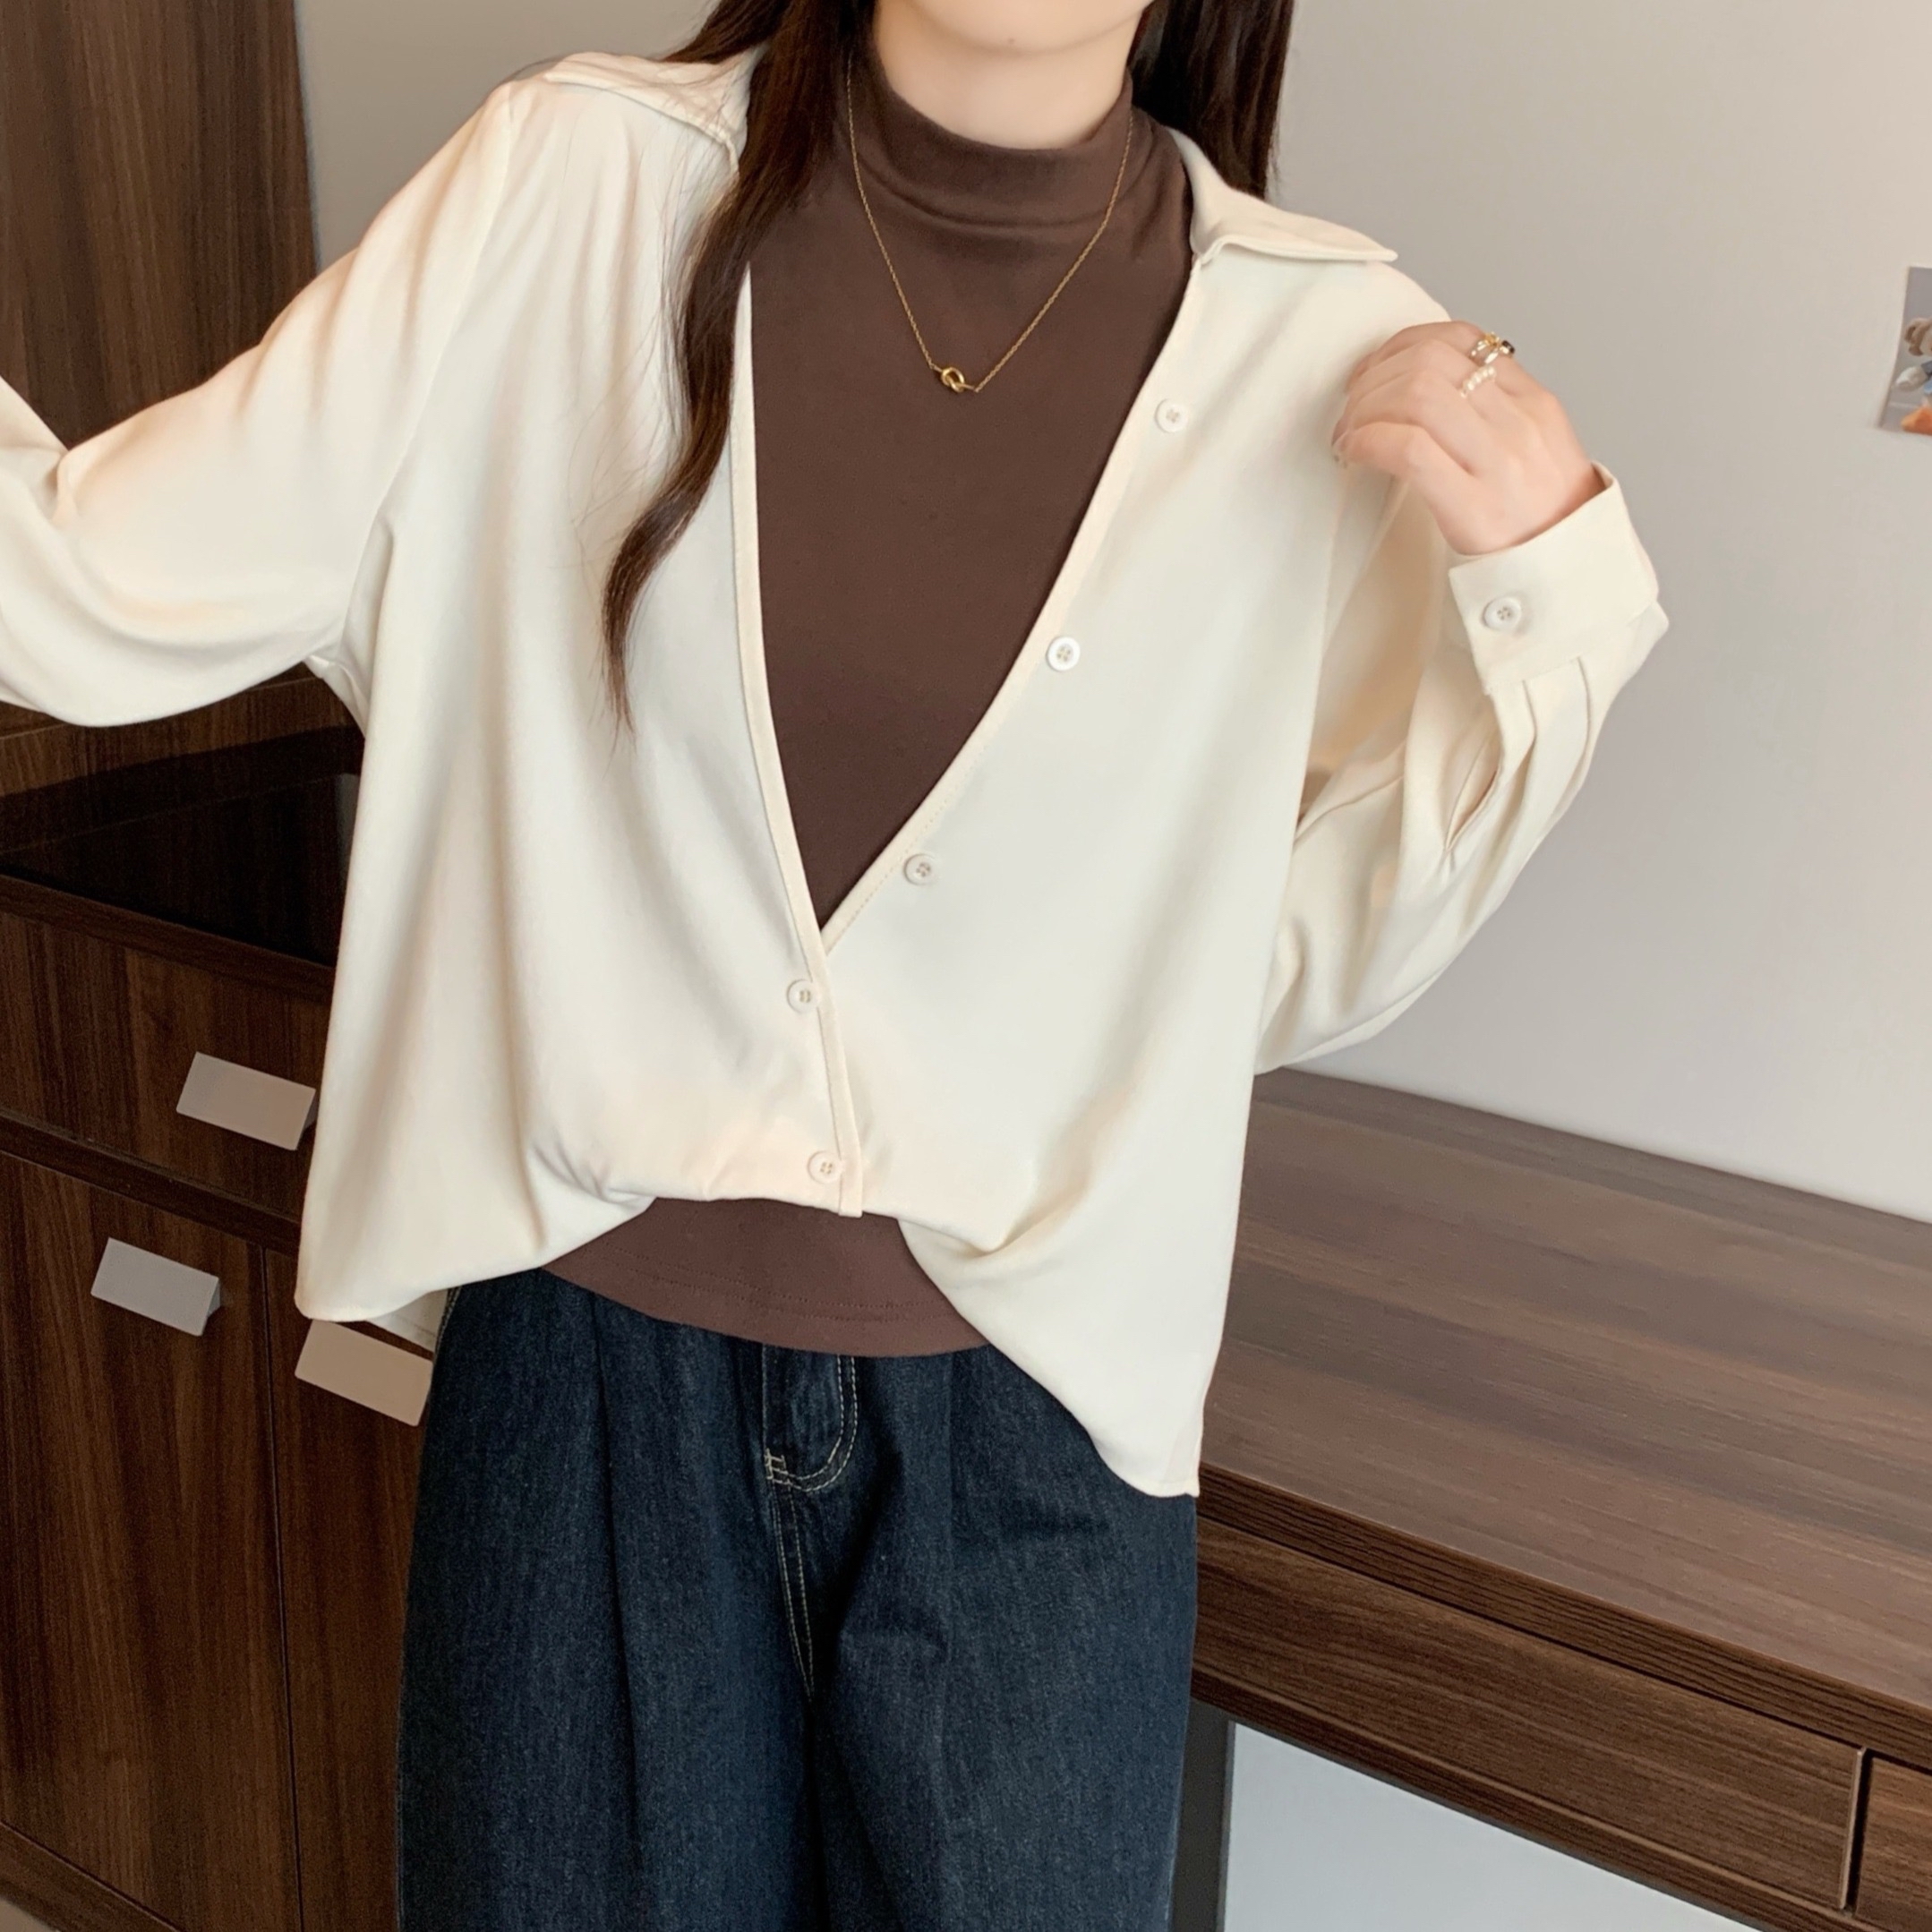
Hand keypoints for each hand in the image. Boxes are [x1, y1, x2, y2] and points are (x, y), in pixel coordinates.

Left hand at [1330, 321, 1604, 555]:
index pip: (1463, 339)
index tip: (1375, 371)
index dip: (1403, 346)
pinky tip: (1355, 454)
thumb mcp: (1536, 449)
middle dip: (1375, 377)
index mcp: (1535, 402)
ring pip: (1417, 395)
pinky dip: (1369, 441)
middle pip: (1430, 361)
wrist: (1570, 577)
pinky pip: (1409, 449)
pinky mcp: (1474, 506)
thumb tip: (1424, 387)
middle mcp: (1520, 423)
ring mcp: (1499, 463)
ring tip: (1349, 435)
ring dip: (1366, 409)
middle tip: (1351, 409)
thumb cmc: (1542, 520)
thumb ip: (1494, 413)